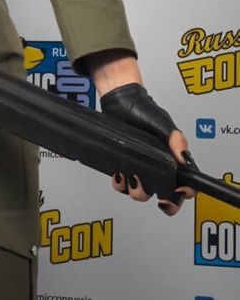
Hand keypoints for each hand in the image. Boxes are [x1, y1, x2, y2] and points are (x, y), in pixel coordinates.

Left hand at [98, 76, 194, 214]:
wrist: (121, 101)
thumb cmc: (145, 111)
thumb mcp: (164, 125)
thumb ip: (176, 140)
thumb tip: (184, 158)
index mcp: (173, 160)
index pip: (185, 184)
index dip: (184, 193)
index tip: (177, 192)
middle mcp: (158, 167)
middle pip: (166, 195)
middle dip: (166, 203)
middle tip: (160, 199)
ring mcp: (140, 167)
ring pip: (142, 192)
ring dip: (138, 191)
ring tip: (133, 177)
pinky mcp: (123, 165)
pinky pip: (122, 184)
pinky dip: (120, 184)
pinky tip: (119, 175)